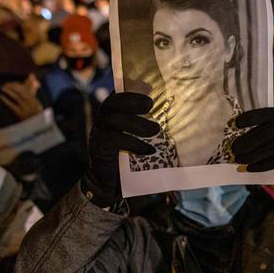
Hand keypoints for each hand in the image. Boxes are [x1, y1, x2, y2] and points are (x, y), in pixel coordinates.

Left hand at [0, 81, 42, 119]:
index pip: (25, 90)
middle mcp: (30, 103)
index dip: (17, 86)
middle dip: (13, 87)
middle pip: (21, 92)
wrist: (35, 128)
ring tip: (2, 88)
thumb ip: (32, 97)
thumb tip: (30, 85)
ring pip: (16, 97)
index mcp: (34, 100)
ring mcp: (25, 108)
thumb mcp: (36, 106)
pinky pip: (11, 105)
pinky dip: (6, 100)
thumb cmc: (34, 117)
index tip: (11, 83)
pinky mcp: (19, 114)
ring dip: (9, 91)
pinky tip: (1, 96)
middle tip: (5, 84)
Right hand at [84, 92, 158, 206]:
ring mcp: (99, 134)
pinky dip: (133, 143)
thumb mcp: (140, 136)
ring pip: (114, 121)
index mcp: (113, 113)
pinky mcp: (99, 149)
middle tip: (150, 104)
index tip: (149, 89)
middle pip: (112, 103)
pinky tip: (148, 150)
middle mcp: (103, 120)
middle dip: (131, 101)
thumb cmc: (132, 155)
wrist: (112, 183)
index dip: (130, 90)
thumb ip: (150, 122)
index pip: (118, 95)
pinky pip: (114, 140)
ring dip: (137, 123)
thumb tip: (174, 111)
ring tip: (155, 130)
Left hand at [232, 107, 273, 200]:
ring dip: (253, 155)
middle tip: (235, 148)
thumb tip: (237, 138)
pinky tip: (250, 168)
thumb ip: (264, 133)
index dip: (251, 117)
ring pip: (272, 147)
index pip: (267, 114)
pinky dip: (262, 165)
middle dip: (249, 140)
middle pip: (268, 131)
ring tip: (239, 159)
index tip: (236, 123)